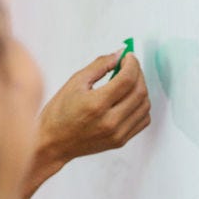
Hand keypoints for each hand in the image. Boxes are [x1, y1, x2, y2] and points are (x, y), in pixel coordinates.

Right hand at [18, 49, 150, 198]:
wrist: (53, 143)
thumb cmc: (58, 114)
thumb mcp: (75, 82)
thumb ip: (99, 65)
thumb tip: (118, 54)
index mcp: (96, 105)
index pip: (127, 79)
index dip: (132, 63)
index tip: (128, 56)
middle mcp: (110, 121)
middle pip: (140, 91)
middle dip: (138, 73)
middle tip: (129, 66)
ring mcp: (117, 133)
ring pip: (145, 106)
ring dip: (141, 89)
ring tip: (128, 82)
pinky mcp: (121, 141)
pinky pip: (143, 120)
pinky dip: (141, 106)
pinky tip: (129, 99)